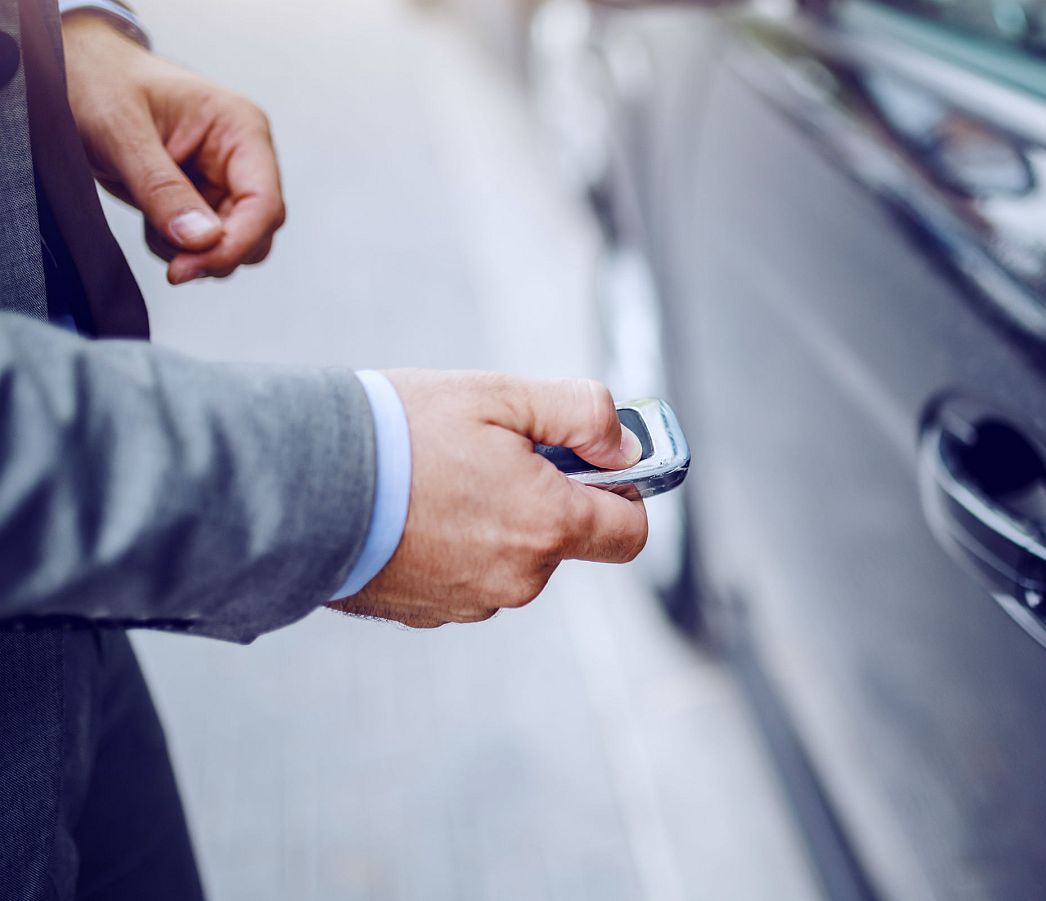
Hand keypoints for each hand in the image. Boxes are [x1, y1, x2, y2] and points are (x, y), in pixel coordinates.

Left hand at [63, 15, 285, 284]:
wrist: (74, 72)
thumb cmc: (100, 80)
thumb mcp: (122, 132)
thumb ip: (162, 188)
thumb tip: (201, 240)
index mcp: (239, 129)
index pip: (263, 202)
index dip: (235, 242)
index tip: (191, 265)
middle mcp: (241, 156)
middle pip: (258, 229)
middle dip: (216, 253)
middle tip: (173, 263)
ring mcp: (223, 179)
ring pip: (234, 242)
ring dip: (196, 253)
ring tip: (154, 227)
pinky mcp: (201, 197)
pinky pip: (205, 241)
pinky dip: (179, 247)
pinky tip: (152, 222)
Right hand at [331, 375, 648, 627]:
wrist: (296, 484)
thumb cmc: (399, 432)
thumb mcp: (502, 395)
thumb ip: (582, 414)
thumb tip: (625, 446)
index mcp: (548, 526)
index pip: (630, 532)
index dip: (624, 492)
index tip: (596, 462)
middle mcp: (518, 579)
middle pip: (563, 540)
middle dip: (544, 496)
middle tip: (492, 450)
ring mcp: (469, 603)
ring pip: (511, 558)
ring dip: (493, 520)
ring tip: (438, 475)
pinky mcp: (424, 614)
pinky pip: (463, 576)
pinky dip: (451, 545)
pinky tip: (412, 507)